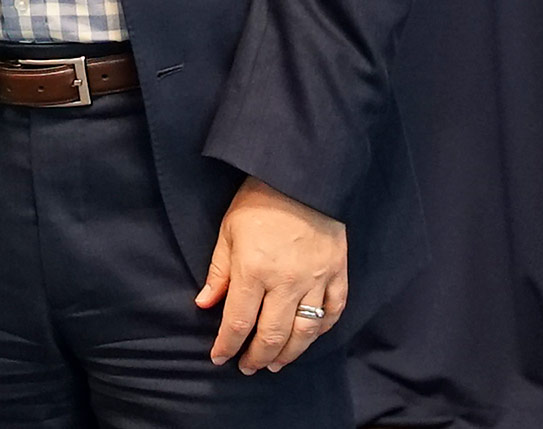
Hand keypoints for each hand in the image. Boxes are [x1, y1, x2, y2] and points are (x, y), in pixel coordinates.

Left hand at [194, 175, 347, 372]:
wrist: (302, 175)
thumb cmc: (259, 200)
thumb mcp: (229, 231)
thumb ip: (218, 271)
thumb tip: (204, 304)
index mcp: (253, 271)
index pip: (238, 323)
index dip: (227, 346)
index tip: (219, 358)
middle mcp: (286, 283)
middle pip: (272, 335)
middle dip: (257, 357)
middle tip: (248, 367)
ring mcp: (316, 280)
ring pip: (304, 332)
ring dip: (288, 354)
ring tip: (275, 364)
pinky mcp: (338, 273)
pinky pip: (333, 312)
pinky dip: (321, 330)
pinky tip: (309, 337)